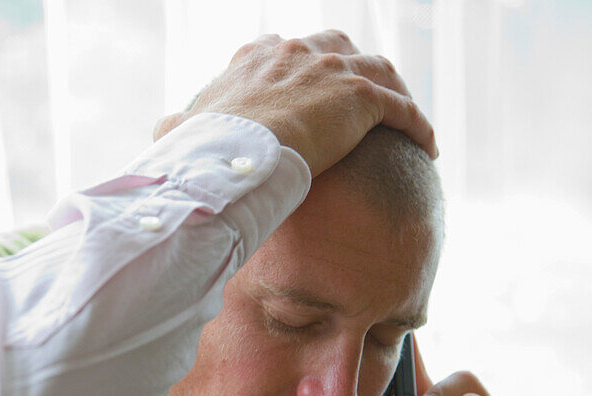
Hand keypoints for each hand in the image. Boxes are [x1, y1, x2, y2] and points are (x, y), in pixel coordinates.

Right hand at [153, 30, 437, 176]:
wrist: (235, 151)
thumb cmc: (203, 146)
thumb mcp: (179, 130)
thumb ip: (175, 125)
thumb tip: (163, 130)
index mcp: (257, 58)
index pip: (283, 51)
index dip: (298, 71)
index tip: (304, 94)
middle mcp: (299, 52)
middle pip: (337, 49)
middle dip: (351, 70)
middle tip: (360, 103)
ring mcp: (333, 68)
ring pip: (377, 71)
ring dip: (392, 92)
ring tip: (401, 119)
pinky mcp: (361, 94)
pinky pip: (402, 109)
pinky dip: (417, 126)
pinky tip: (427, 148)